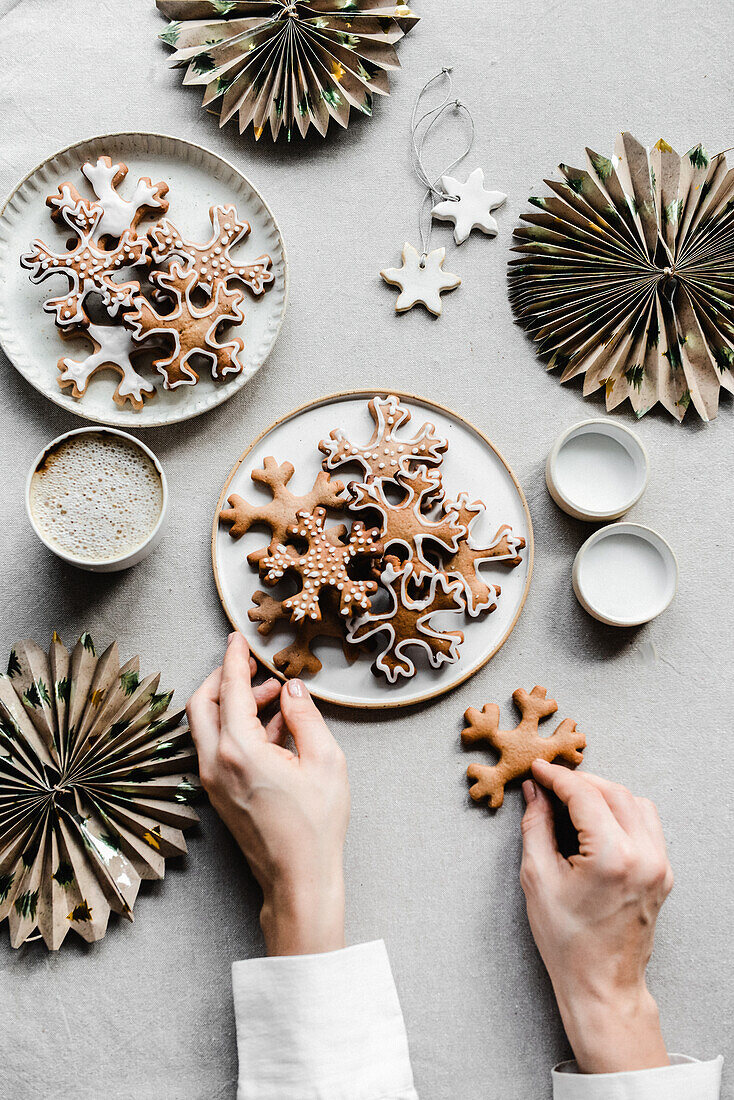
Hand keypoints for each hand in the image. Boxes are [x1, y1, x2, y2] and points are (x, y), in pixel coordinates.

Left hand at [186, 632, 349, 956]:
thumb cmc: (315, 826)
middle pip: (201, 704)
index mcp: (240, 751)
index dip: (234, 658)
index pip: (230, 689)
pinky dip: (237, 728)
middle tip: (252, 667)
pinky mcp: (218, 794)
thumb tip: (293, 688)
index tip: (237, 638)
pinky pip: (217, 748)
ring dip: (234, 704)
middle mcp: (216, 764)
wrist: (298, 879)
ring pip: (207, 726)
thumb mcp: (325, 761)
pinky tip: (274, 729)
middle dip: (223, 678)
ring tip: (278, 699)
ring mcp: (212, 782)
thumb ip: (305, 716)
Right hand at [520, 761, 673, 1073]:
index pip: (584, 795)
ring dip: (604, 792)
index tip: (538, 770)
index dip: (557, 777)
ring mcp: (659, 865)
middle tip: (551, 780)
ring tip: (573, 796)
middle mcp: (643, 856)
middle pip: (614, 791)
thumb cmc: (567, 941)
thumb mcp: (538, 878)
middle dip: (580, 780)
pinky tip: (597, 818)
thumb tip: (534, 791)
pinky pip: (647, 824)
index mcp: (611, 857)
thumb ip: (536, 826)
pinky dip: (623, 811)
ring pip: (636, 802)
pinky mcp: (663, 873)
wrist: (602, 984)